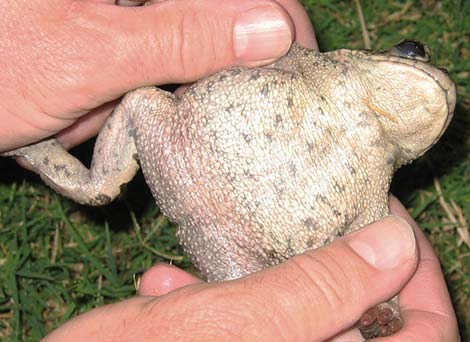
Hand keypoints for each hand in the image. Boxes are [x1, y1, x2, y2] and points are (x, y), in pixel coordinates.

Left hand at [0, 0, 315, 151]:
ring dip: (219, 80)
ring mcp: (137, 20)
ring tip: (240, 115)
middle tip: (278, 100)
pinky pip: (178, 67)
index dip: (277, 13)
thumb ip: (179, 38)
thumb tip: (269, 30)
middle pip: (224, 11)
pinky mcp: (130, 49)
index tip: (300, 61)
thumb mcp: (91, 53)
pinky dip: (190, 93)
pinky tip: (194, 115)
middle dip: (252, 54)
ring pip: (205, 42)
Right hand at [35, 211, 426, 341]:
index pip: (426, 337)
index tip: (384, 214)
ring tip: (203, 265)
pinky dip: (219, 303)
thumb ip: (317, 291)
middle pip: (364, 321)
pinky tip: (166, 290)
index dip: (417, 272)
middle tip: (298, 217)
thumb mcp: (230, 329)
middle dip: (324, 267)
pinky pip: (251, 328)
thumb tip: (394, 243)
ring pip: (298, 319)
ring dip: (258, 283)